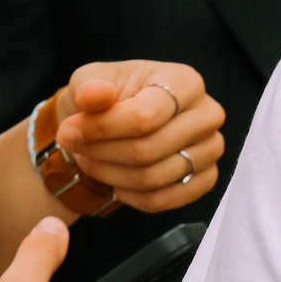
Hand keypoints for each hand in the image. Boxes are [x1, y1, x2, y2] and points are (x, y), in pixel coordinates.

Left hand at [53, 61, 224, 212]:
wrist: (115, 122)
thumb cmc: (106, 97)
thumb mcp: (89, 81)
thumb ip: (89, 86)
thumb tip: (94, 95)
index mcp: (185, 81)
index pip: (146, 116)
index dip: (102, 129)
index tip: (69, 130)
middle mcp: (207, 114)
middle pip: (148, 149)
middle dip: (101, 152)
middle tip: (75, 146)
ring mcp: (211, 149)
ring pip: (153, 178)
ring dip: (110, 174)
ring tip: (89, 159)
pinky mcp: (205, 179)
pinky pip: (163, 200)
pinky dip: (129, 195)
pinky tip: (113, 179)